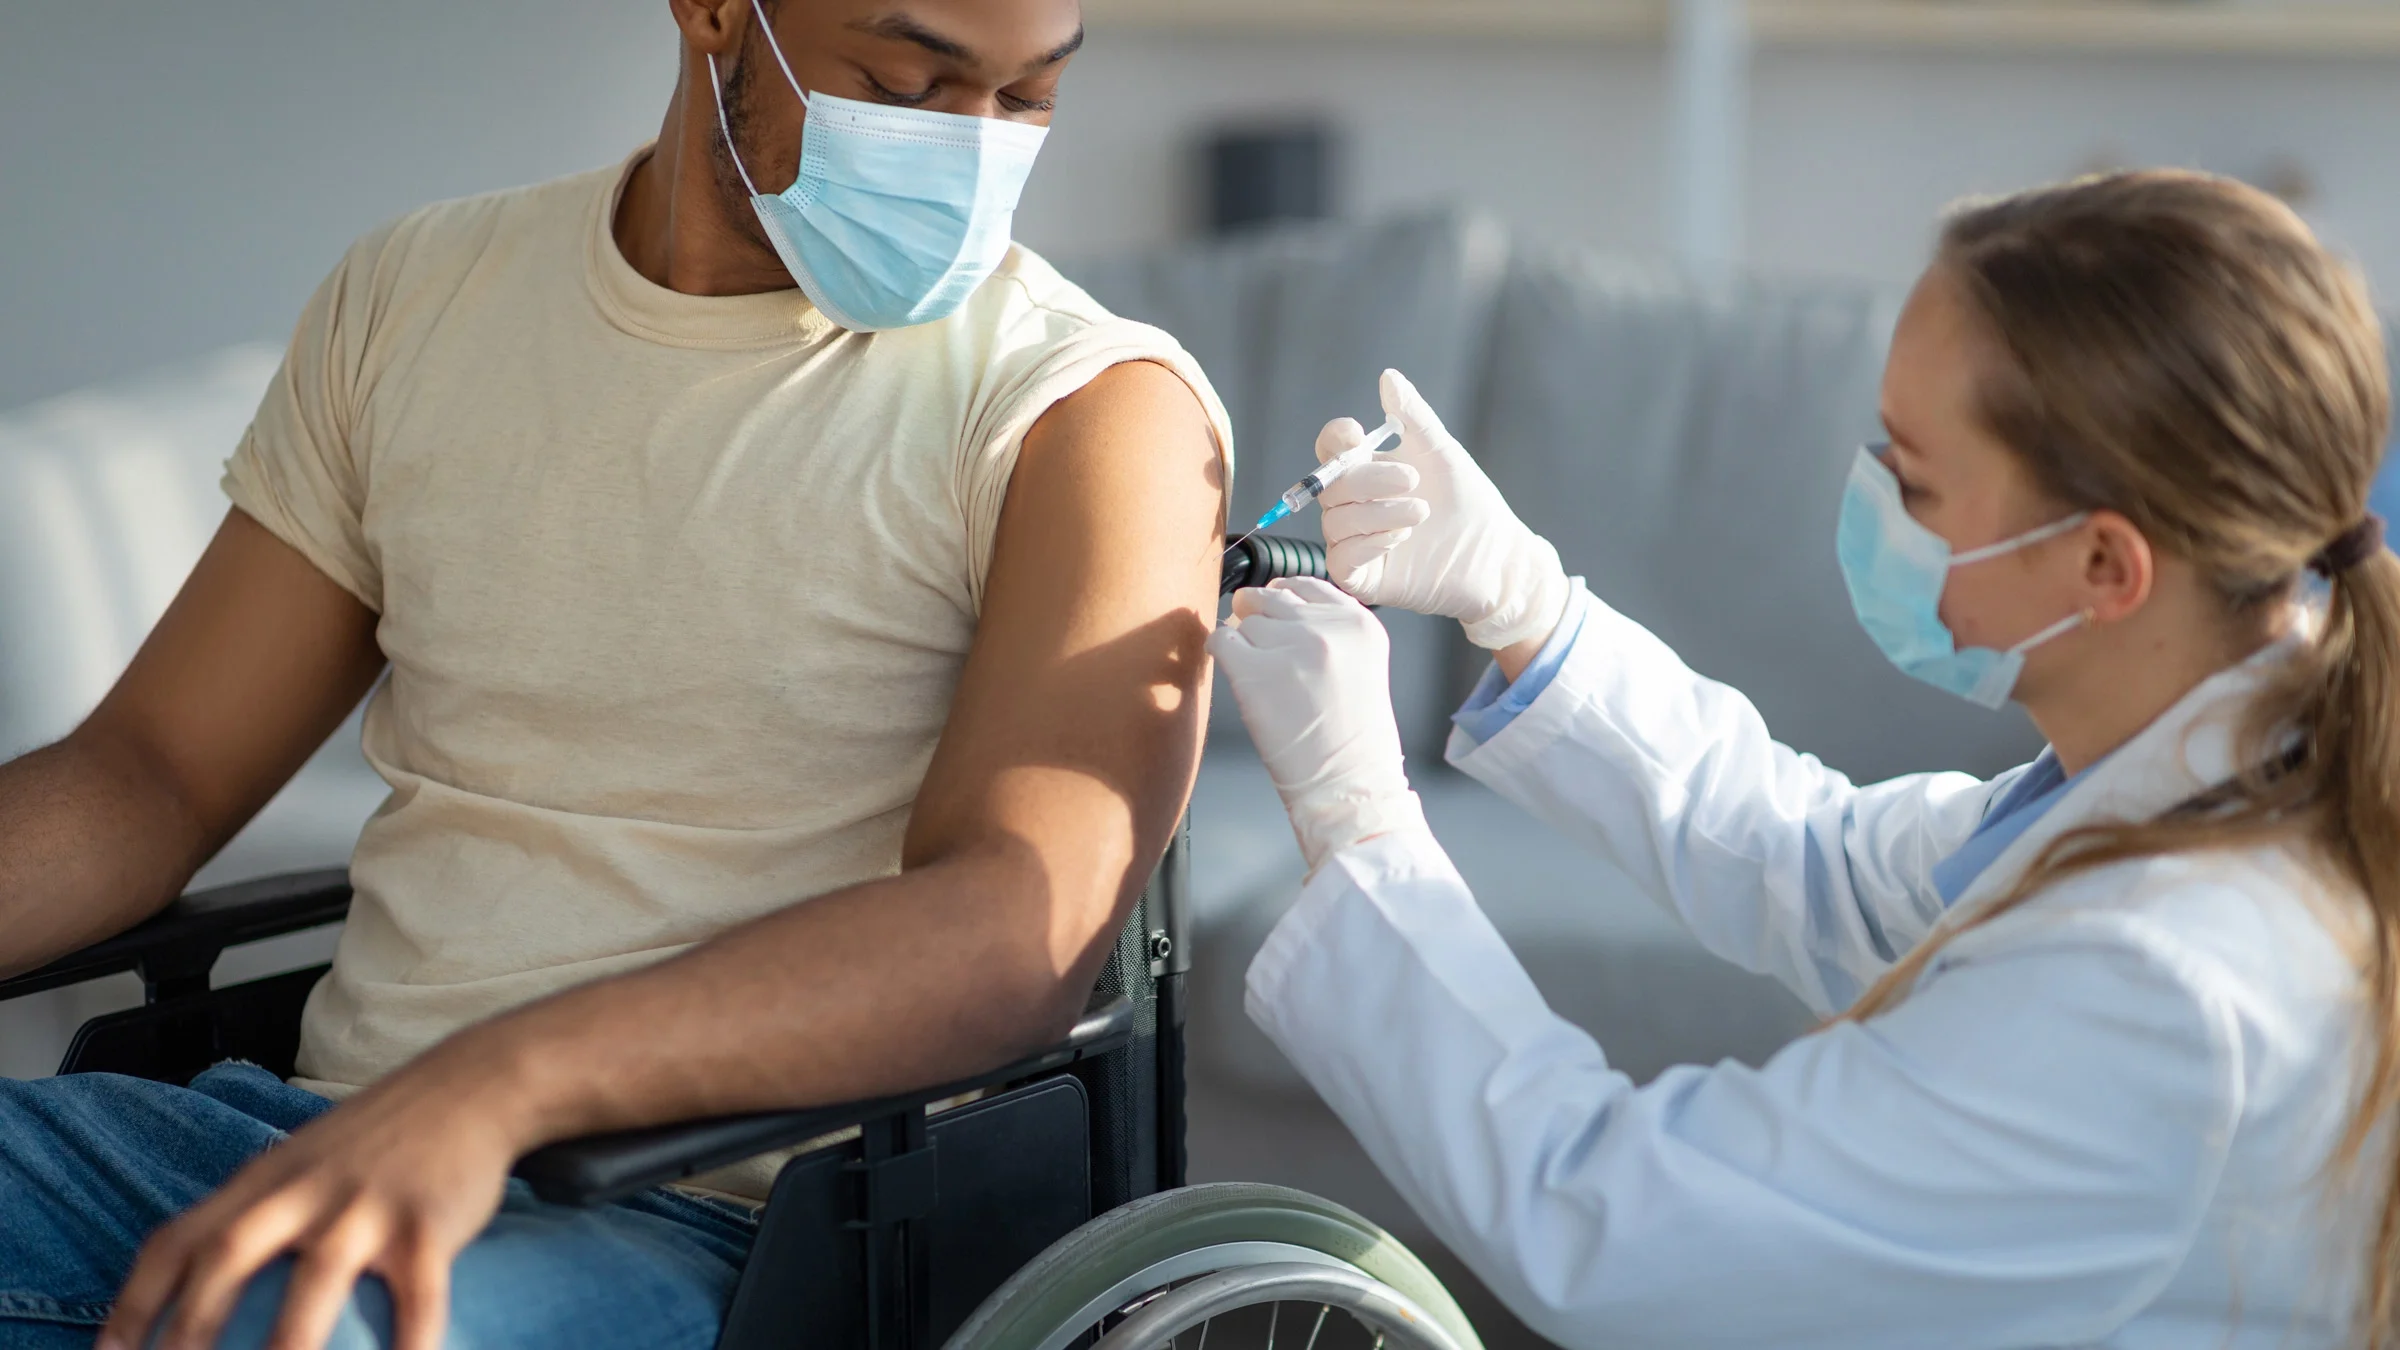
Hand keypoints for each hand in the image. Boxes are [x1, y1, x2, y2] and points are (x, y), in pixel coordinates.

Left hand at [101, 1045, 532, 1349]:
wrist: (471, 1085)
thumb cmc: (383, 1134)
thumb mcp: (303, 1157)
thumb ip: (259, 1207)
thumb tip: (206, 1278)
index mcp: (264, 1178)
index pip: (177, 1240)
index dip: (134, 1303)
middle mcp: (305, 1190)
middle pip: (228, 1255)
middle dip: (191, 1327)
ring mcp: (366, 1207)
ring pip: (317, 1279)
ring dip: (288, 1343)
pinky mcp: (427, 1226)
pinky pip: (417, 1297)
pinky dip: (409, 1343)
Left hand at [1207, 576, 1425, 870]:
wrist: (1349, 784)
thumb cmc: (1353, 738)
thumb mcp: (1360, 665)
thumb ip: (1329, 631)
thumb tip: (1274, 605)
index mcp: (1358, 623)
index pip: (1305, 585)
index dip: (1282, 600)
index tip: (1273, 615)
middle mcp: (1325, 627)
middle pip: (1271, 599)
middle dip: (1258, 619)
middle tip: (1259, 650)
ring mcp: (1289, 647)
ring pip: (1244, 621)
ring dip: (1243, 644)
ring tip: (1260, 679)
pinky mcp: (1254, 671)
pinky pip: (1220, 640)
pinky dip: (1219, 652)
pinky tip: (1233, 674)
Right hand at [1315, 369, 1571, 650]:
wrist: (1495, 555)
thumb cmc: (1469, 503)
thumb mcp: (1440, 452)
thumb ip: (1412, 416)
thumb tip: (1389, 377)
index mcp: (1367, 471)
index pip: (1330, 450)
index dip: (1336, 440)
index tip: (1358, 436)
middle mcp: (1354, 506)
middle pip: (1331, 486)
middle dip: (1370, 480)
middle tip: (1413, 480)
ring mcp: (1355, 542)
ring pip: (1336, 522)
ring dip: (1378, 513)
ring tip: (1421, 513)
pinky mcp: (1362, 578)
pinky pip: (1342, 559)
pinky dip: (1368, 544)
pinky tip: (1401, 537)